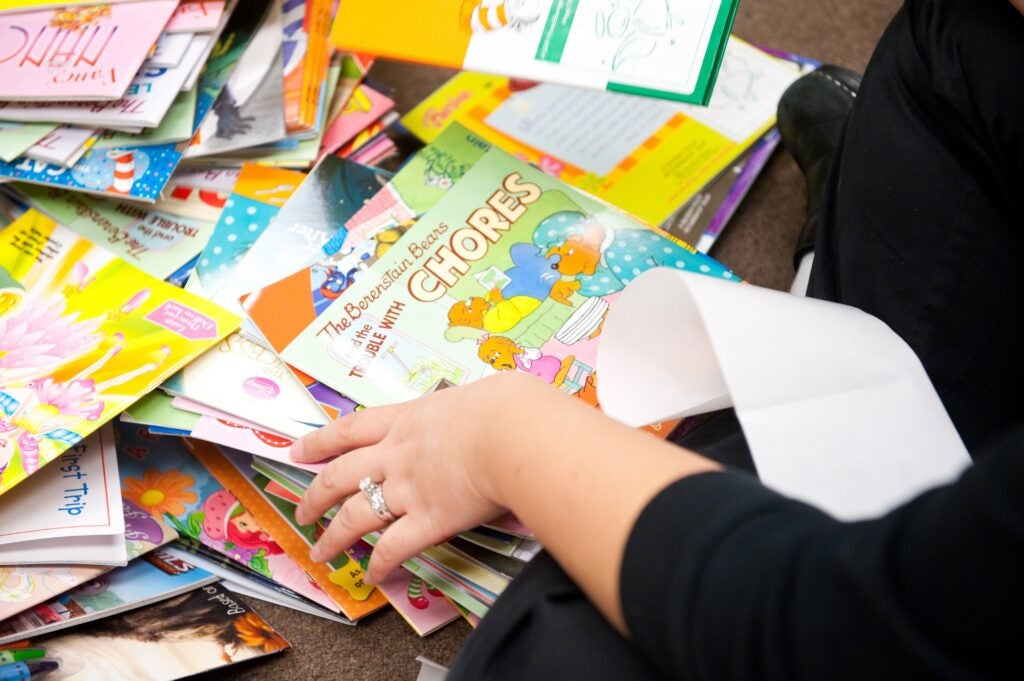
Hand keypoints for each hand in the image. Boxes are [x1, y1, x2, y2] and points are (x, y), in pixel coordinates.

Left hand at [291, 373, 543, 581]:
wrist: (512, 433)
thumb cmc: (505, 408)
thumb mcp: (476, 397)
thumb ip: (466, 411)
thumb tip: (483, 413)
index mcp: (405, 421)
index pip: (349, 431)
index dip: (319, 442)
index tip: (298, 451)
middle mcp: (396, 456)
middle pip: (339, 477)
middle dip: (315, 497)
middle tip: (303, 512)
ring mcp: (408, 490)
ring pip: (354, 517)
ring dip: (333, 537)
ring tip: (320, 553)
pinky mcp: (428, 521)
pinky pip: (393, 548)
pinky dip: (379, 565)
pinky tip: (371, 576)